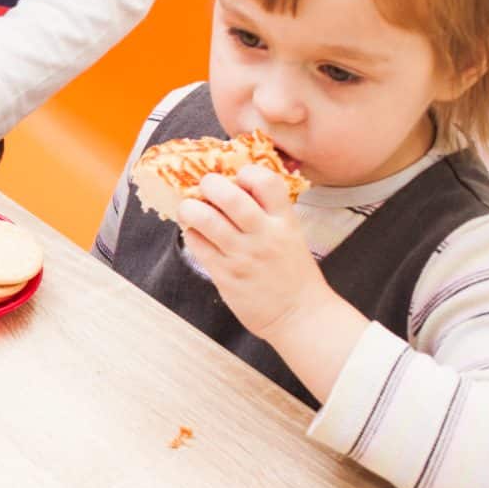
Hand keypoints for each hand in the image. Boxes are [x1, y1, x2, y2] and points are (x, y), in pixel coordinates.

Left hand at [178, 165, 337, 338]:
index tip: (237, 175)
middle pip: (231, 198)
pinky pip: (198, 245)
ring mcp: (244, 255)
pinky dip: (191, 233)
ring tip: (188, 207)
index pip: (268, 182)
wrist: (300, 315)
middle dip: (211, 184)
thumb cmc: (293, 273)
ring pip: (207, 220)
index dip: (247, 172)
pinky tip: (194, 232)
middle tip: (204, 185)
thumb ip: (269, 213)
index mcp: (286, 222)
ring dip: (190, 208)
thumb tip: (236, 187)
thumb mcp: (292, 235)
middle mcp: (265, 236)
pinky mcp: (226, 275)